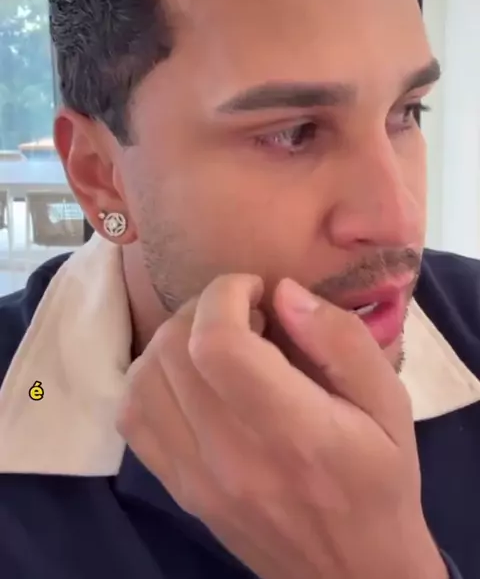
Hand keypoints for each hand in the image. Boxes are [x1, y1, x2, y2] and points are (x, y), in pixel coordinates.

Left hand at [117, 275, 447, 578]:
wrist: (353, 573)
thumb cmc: (379, 481)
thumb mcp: (390, 404)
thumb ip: (341, 341)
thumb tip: (283, 292)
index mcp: (291, 430)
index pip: (217, 345)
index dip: (224, 295)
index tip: (255, 289)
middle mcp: (231, 455)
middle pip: (173, 352)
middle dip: (201, 308)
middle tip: (243, 310)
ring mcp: (196, 477)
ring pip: (143, 379)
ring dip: (173, 339)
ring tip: (216, 339)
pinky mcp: (179, 488)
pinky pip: (132, 417)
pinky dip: (148, 379)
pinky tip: (188, 375)